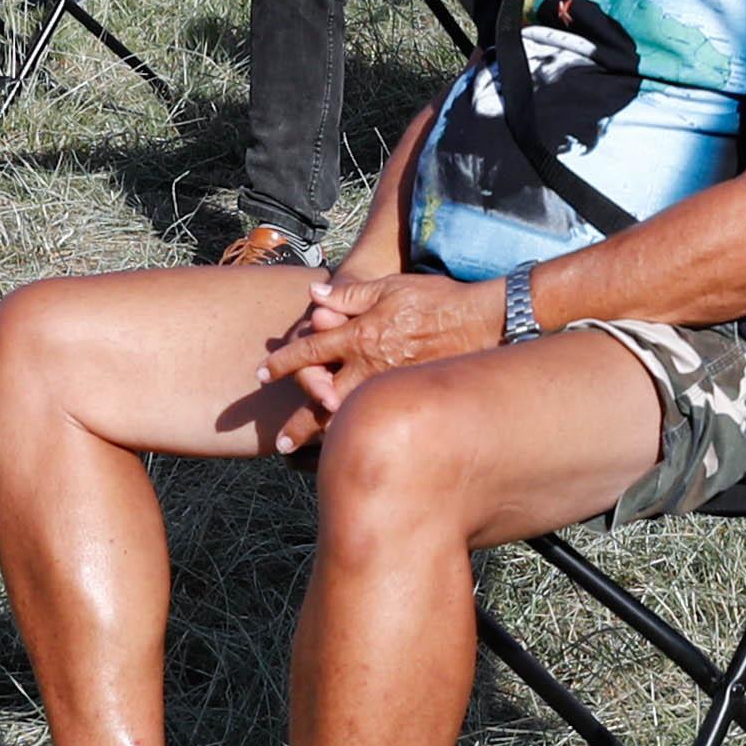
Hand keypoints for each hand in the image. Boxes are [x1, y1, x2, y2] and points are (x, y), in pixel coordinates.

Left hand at [263, 268, 501, 445]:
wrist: (483, 323)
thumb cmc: (437, 301)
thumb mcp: (389, 287)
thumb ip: (349, 295)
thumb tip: (313, 296)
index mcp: (360, 336)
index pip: (310, 351)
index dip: (283, 363)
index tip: (262, 375)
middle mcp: (369, 368)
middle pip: (321, 400)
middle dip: (299, 423)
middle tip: (280, 443)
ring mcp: (389, 389)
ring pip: (346, 420)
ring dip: (320, 439)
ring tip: (302, 458)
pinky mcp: (409, 400)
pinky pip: (377, 423)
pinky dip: (356, 438)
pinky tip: (347, 452)